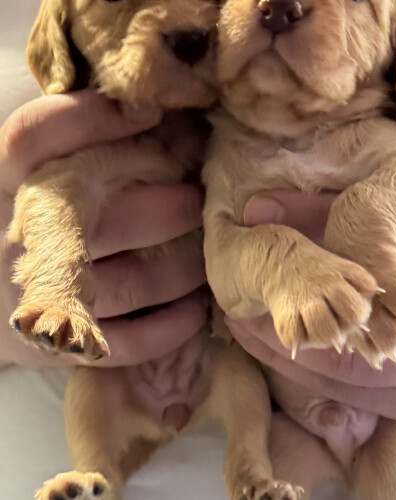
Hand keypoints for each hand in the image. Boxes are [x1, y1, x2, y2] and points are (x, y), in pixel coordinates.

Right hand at [0, 90, 207, 366]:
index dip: (95, 119)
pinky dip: (175, 323)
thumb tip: (151, 112)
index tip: (152, 113)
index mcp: (4, 185)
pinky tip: (196, 304)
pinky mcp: (58, 348)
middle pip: (113, 214)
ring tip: (210, 252)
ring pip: (138, 281)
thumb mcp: (33, 174)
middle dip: (176, 205)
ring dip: (188, 266)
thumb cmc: (27, 221)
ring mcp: (39, 297)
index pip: (35, 138)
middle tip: (202, 199)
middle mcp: (19, 238)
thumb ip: (74, 142)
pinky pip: (132, 340)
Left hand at [228, 190, 395, 429]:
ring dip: (284, 335)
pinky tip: (270, 347)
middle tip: (238, 265)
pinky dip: (302, 370)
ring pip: (345, 355)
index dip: (314, 220)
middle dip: (293, 283)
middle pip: (358, 300)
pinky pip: (349, 392)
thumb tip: (330, 170)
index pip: (380, 237)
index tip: (259, 210)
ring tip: (236, 314)